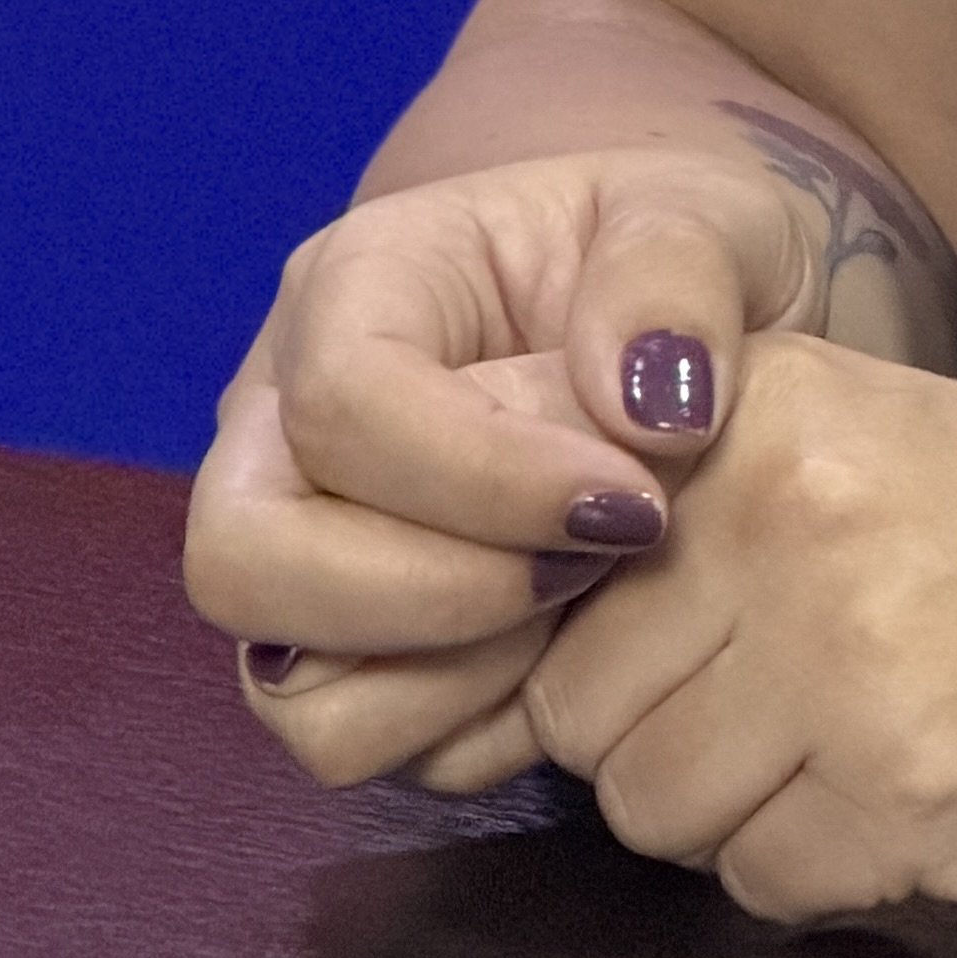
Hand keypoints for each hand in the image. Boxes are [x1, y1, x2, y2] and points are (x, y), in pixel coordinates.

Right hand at [185, 141, 835, 789]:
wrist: (704, 336)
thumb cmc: (686, 264)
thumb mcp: (712, 217)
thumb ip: (676, 277)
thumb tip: (652, 408)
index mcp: (362, 282)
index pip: (339, 399)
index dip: (479, 475)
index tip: (630, 503)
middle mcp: (286, 422)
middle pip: (244, 558)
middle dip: (431, 595)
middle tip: (595, 563)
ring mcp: (302, 546)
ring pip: (283, 685)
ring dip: (452, 673)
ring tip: (585, 596)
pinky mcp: (344, 652)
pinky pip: (357, 741)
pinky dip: (468, 725)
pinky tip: (569, 647)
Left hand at [512, 337, 956, 920]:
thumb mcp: (895, 455)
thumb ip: (719, 512)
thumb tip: (515, 636)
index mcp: (785, 406)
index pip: (542, 562)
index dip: (578, 640)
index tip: (658, 656)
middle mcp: (798, 512)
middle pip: (579, 708)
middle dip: (668, 742)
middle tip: (815, 709)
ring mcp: (851, 654)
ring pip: (652, 814)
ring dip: (748, 814)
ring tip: (886, 746)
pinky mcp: (908, 793)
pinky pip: (764, 887)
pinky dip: (833, 875)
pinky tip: (941, 798)